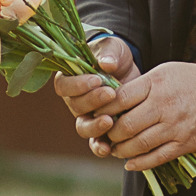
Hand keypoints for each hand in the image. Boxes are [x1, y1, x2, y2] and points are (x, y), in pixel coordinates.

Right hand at [53, 36, 135, 154]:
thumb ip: (109, 52)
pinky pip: (96, 143)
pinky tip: (109, 149)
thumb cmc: (114, 55)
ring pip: (83, 127)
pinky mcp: (102, 130)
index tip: (96, 79)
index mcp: (70, 80)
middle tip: (110, 93)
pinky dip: (100, 147)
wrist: (131, 71)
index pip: (64, 86)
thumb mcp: (113, 47)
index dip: (77, 85)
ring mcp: (87, 118)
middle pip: (75, 107)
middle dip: (93, 102)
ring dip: (95, 126)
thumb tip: (107, 64)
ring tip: (110, 121)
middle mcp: (75, 102)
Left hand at [101, 61, 195, 171]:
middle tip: (106, 135)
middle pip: (126, 125)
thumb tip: (113, 101)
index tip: (98, 114)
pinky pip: (157, 158)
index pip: (119, 99)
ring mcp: (174, 126)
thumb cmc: (192, 79)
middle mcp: (163, 105)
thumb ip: (140, 86)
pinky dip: (140, 164)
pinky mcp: (185, 143)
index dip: (103, 109)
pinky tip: (130, 164)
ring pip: (139, 144)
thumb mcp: (164, 72)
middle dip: (111, 134)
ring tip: (116, 149)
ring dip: (122, 150)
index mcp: (155, 84)